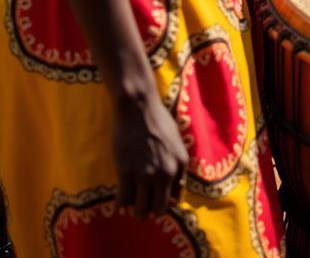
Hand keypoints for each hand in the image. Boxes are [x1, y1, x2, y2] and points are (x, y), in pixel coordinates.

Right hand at [113, 88, 187, 218]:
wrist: (139, 108)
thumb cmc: (158, 120)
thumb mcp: (176, 141)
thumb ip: (177, 163)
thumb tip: (175, 185)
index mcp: (181, 164)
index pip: (176, 197)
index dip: (166, 200)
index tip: (157, 199)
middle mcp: (166, 173)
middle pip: (159, 208)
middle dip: (151, 210)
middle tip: (143, 207)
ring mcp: (146, 174)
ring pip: (141, 210)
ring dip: (136, 210)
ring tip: (131, 205)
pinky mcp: (126, 173)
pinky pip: (123, 200)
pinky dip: (121, 203)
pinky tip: (119, 199)